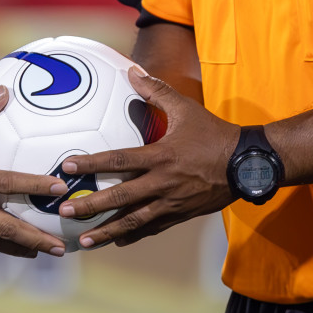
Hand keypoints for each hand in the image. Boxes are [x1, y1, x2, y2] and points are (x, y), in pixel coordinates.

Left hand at [57, 67, 238, 247]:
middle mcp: (162, 183)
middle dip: (91, 206)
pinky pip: (152, 228)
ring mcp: (171, 203)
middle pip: (120, 198)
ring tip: (84, 239)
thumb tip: (133, 71)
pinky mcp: (180, 214)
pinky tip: (116, 241)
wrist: (247, 164)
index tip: (68, 166)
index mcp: (160, 156)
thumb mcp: (186, 108)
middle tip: (66, 212)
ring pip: (133, 222)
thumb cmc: (214, 134)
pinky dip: (133, 235)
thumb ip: (157, 91)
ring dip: (107, 231)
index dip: (91, 163)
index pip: (118, 160)